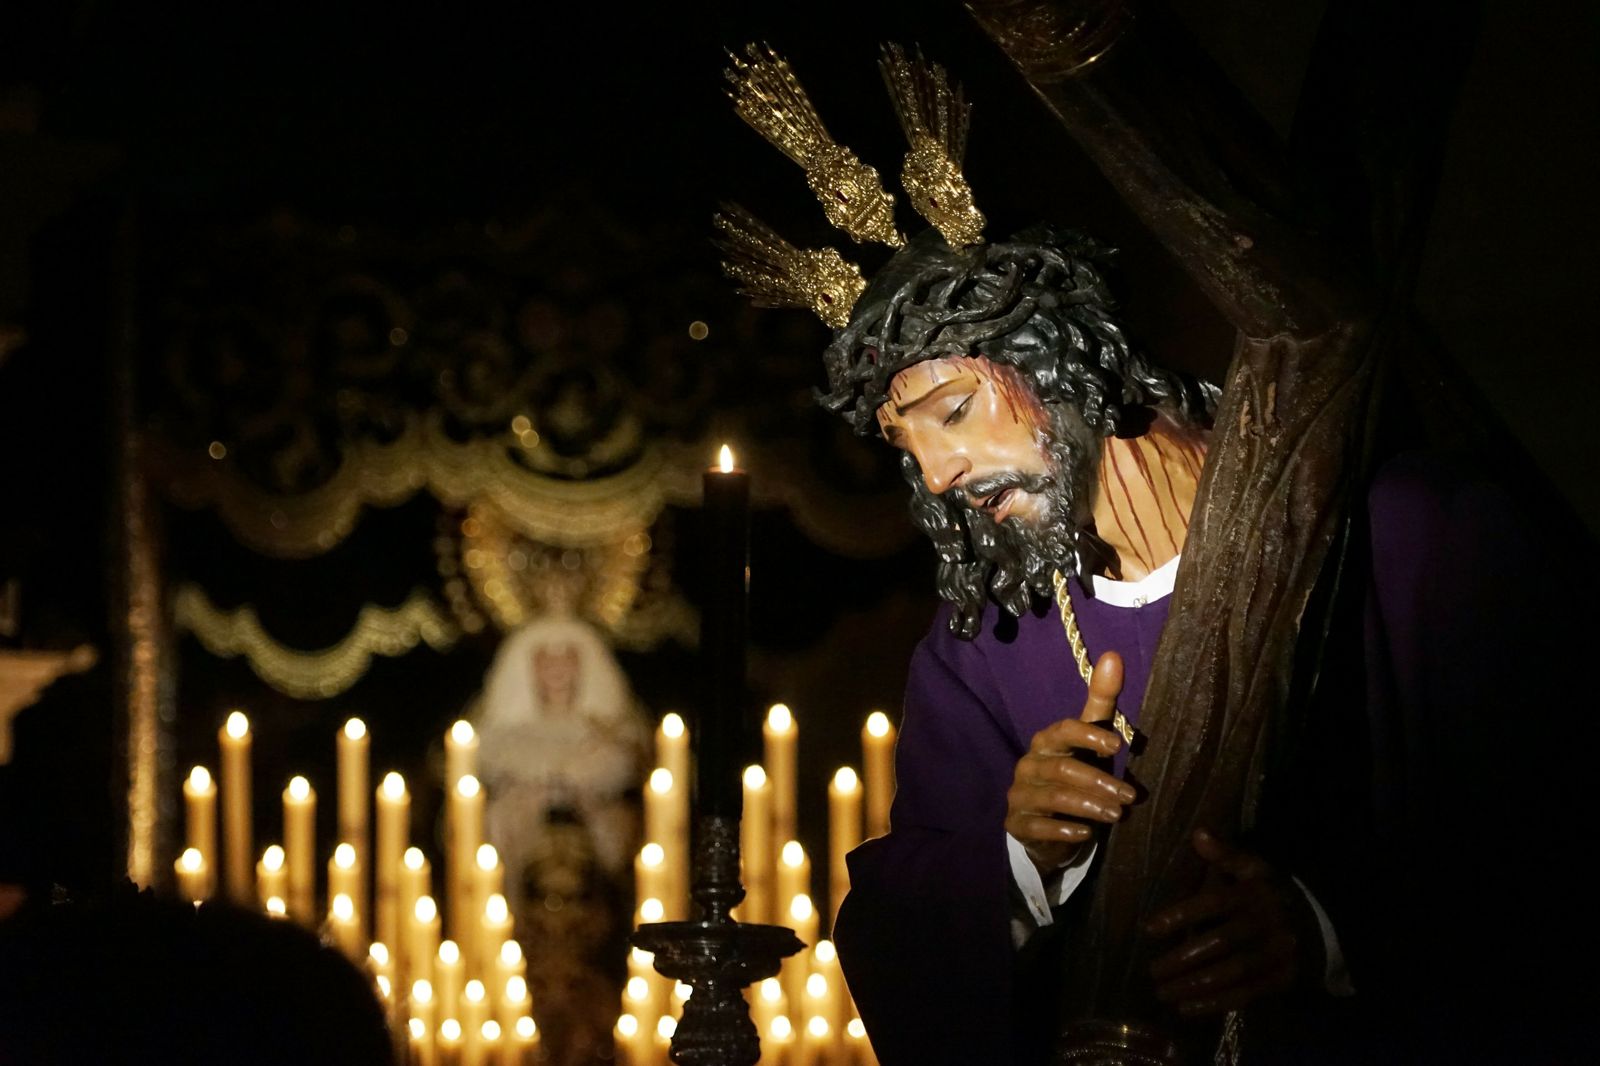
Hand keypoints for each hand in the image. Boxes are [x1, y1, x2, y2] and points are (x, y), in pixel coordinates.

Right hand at [1005, 652, 1135, 874]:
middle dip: (1098, 781)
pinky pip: (1036, 828)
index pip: (1063, 730)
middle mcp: (1028, 764)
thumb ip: (1101, 700)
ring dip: (1087, 806)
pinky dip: (1062, 831)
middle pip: (1062, 768)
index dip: (1088, 734)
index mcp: (1046, 742)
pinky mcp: (1016, 824)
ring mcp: (1019, 795)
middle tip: (1129, 796)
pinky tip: (1086, 834)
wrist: (1047, 823)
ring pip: (1052, 798)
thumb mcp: (1089, 738)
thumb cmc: (1074, 772)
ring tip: (1117, 815)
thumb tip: (1113, 655)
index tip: (1118, 745)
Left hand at [1145, 828, 1301, 1017]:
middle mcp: (1266, 923)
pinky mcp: (1282, 979)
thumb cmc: (1272, 896)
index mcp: (1255, 893)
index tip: (1148, 929)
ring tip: (1163, 992)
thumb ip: (1225, 855)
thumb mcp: (1254, 870)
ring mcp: (1276, 953)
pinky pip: (1246, 994)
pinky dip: (1215, 1003)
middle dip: (1183, 958)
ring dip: (1194, 985)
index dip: (1180, 914)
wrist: (1321, 926)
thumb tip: (1199, 833)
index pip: (1214, 903)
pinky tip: (1186, 1008)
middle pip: (1221, 943)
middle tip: (1152, 970)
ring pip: (1232, 972)